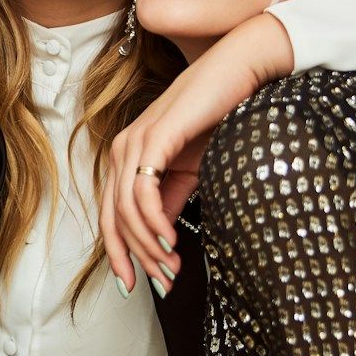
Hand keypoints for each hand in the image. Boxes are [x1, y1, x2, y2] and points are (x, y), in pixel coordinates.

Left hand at [103, 12, 294, 292]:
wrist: (243, 71)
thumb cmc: (220, 115)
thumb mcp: (192, 170)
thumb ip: (170, 200)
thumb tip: (160, 242)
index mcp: (128, 156)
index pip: (112, 215)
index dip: (123, 253)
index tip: (145, 284)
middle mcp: (122, 148)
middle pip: (113, 218)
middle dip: (135, 257)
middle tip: (163, 284)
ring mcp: (134, 141)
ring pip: (126, 211)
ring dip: (147, 246)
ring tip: (171, 269)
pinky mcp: (153, 137)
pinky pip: (142, 192)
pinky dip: (152, 223)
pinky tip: (170, 242)